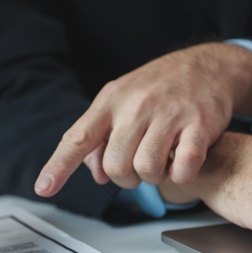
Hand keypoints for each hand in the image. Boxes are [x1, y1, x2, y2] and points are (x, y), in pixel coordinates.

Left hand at [34, 42, 251, 195]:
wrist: (208, 64)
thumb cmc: (160, 87)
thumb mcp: (122, 101)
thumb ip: (102, 137)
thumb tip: (96, 174)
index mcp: (111, 100)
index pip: (78, 137)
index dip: (58, 166)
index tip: (43, 188)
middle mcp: (137, 105)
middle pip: (116, 167)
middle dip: (127, 178)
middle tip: (139, 165)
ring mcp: (169, 114)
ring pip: (147, 171)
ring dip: (155, 177)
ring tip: (163, 159)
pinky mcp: (200, 123)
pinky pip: (182, 169)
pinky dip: (181, 176)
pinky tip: (183, 161)